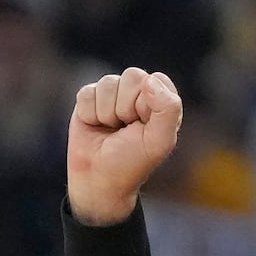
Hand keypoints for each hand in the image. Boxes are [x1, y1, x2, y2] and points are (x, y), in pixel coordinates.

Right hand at [66, 68, 182, 225]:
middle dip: (127, 107)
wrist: (99, 179)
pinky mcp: (90, 98)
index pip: (157, 80)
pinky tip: (95, 126)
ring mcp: (113, 94)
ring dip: (108, 113)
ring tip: (112, 129)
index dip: (148, 103)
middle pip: (132, 76)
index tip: (144, 125)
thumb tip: (149, 79)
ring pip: (108, 84)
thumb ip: (168, 108)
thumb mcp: (160, 140)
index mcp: (162, 101)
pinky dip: (90, 113)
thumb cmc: (133, 161)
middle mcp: (139, 93)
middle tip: (126, 129)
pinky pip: (87, 93)